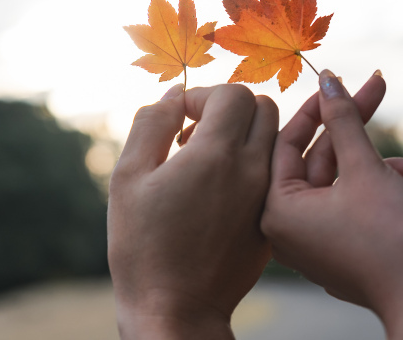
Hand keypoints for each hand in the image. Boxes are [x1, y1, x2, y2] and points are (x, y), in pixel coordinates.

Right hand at [108, 84, 277, 338]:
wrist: (174, 309)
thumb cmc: (143, 245)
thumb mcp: (129, 176)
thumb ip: (150, 124)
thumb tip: (172, 96)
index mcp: (216, 155)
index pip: (233, 93)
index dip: (202, 95)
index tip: (178, 118)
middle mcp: (252, 171)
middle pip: (262, 108)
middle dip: (228, 107)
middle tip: (194, 132)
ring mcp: (266, 198)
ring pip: (272, 139)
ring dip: (243, 134)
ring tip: (205, 160)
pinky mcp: (269, 222)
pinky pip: (273, 174)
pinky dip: (251, 165)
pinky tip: (218, 189)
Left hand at [261, 70, 402, 338]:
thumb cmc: (389, 236)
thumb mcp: (365, 167)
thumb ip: (343, 120)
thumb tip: (328, 80)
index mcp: (276, 209)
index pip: (287, 142)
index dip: (316, 108)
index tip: (337, 80)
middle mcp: (284, 226)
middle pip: (316, 158)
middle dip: (354, 126)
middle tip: (376, 86)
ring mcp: (310, 239)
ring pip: (338, 180)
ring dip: (379, 162)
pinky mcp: (335, 246)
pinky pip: (347, 203)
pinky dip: (377, 187)